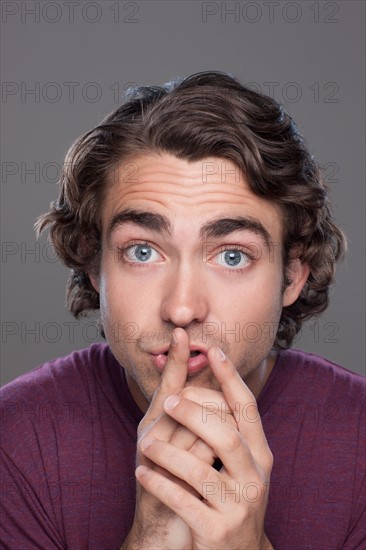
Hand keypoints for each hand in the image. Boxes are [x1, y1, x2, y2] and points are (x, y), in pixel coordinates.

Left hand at [136, 346, 273, 548]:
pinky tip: (142, 474)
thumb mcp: (238, 466)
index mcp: (260, 455)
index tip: (214, 350)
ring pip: (200, 468)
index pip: (247, 409)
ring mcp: (239, 505)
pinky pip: (183, 501)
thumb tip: (204, 384)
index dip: (231, 378)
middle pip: (225, 434)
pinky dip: (159, 484)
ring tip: (145, 444)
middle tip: (169, 401)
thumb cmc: (230, 499)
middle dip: (194, 413)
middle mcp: (256, 477)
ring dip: (168, 452)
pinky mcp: (217, 530)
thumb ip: (229, 431)